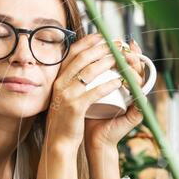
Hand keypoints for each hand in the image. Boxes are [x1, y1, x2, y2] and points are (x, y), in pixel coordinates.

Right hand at [44, 33, 125, 152]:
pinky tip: (119, 82)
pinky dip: (108, 85)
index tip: (102, 37)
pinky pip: (94, 92)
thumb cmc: (66, 119)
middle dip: (101, 48)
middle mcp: (60, 84)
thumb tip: (84, 67)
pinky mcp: (75, 107)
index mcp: (58, 79)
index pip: (73, 53)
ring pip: (89, 72)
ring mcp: (66, 95)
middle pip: (82, 58)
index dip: (88, 42)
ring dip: (107, 62)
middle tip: (116, 44)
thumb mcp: (64, 96)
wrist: (58, 142)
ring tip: (120, 59)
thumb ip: (71, 82)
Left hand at [84, 38, 145, 150]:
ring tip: (125, 57)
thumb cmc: (86, 114)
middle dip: (130, 54)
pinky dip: (134, 86)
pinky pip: (139, 96)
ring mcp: (136, 102)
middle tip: (122, 44)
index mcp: (120, 84)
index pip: (125, 63)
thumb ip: (83, 73)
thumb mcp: (83, 89)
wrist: (90, 139)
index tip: (113, 38)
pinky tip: (125, 78)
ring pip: (140, 79)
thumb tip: (76, 50)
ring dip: (134, 66)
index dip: (121, 50)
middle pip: (136, 67)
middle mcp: (130, 91)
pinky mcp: (137, 114)